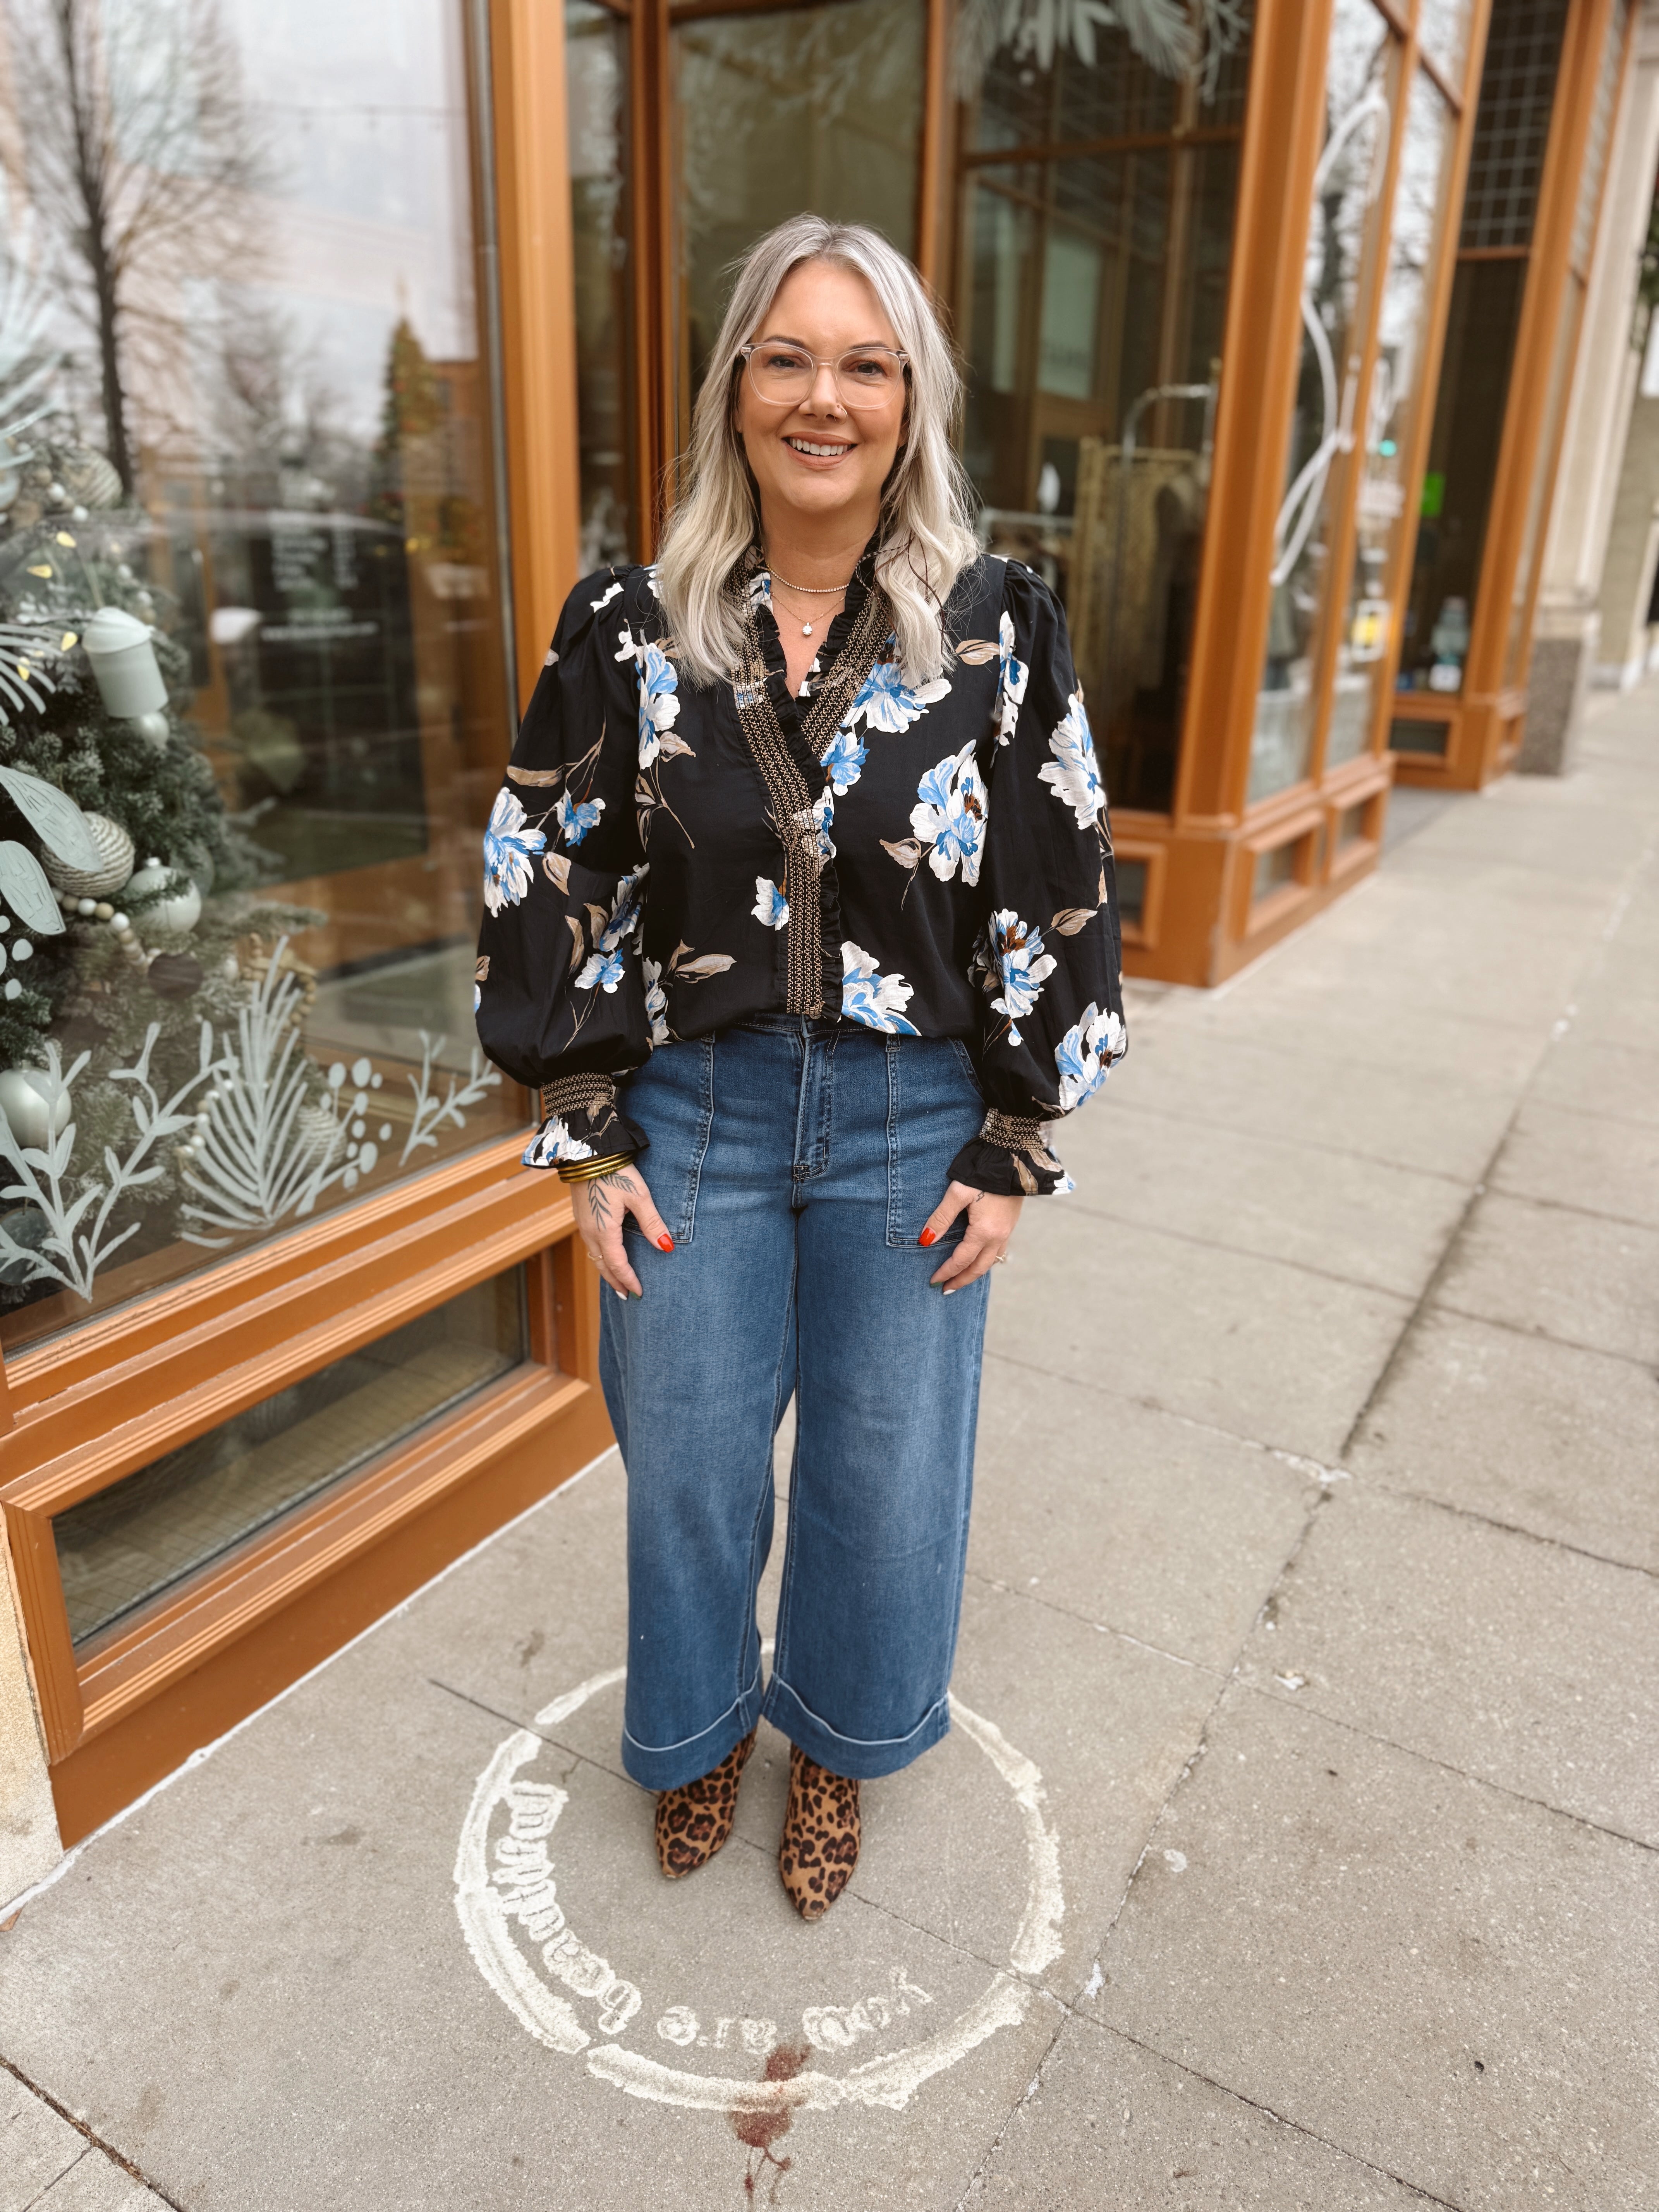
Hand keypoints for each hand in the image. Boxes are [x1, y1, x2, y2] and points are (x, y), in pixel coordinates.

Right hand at [571, 1161, 673, 1298]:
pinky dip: (600, 1257)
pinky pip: (590, 1245)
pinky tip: (607, 1256)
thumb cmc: (615, 1172)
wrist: (587, 1152)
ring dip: (606, 1271)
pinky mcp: (581, 1216)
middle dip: (615, 1282)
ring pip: (595, 1257)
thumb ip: (652, 1223)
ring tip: (618, 1282)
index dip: (629, 1281)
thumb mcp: (640, 1197)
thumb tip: (667, 1247)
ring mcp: (583, 1225)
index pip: (618, 1265)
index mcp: (605, 1231)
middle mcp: (590, 1232)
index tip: (639, 1293)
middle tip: (627, 1297)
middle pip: (603, 1266)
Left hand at [920, 1181, 1022, 1292]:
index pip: (961, 1260)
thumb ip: (941, 1218)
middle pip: (978, 1268)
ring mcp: (1007, 1231)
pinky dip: (986, 1261)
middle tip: (946, 1290)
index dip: (946, 1272)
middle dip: (961, 1280)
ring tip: (960, 1279)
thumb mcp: (956, 1194)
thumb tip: (925, 1241)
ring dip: (975, 1273)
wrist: (1010, 1157)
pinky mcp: (1010, 1224)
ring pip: (991, 1262)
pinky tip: (978, 1260)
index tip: (933, 1281)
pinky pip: (998, 1251)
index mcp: (984, 1231)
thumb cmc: (981, 1173)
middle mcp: (998, 1236)